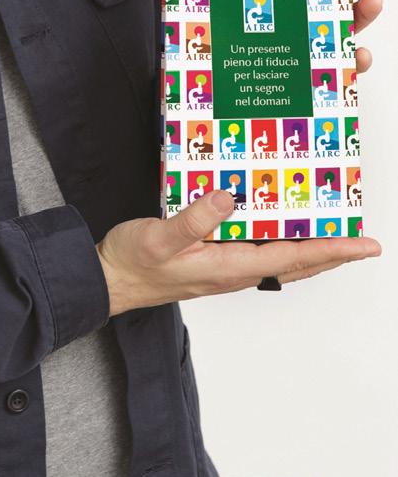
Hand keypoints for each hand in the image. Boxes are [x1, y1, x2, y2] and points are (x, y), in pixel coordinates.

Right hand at [96, 191, 380, 316]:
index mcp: (229, 266)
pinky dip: (285, 244)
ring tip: (336, 236)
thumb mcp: (160, 236)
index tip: (365, 245)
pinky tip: (284, 231)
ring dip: (313, 251)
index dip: (332, 249)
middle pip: (298, 264)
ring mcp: (227, 268)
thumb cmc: (133, 261)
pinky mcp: (216, 260)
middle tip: (365, 242)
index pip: (293, 257)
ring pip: (283, 261)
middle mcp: (235, 270)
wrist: (111, 279)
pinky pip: (263, 254)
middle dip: (333, 253)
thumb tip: (229, 197)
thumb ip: (194, 218)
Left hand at [195, 0, 382, 73]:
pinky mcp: (303, 81)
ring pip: (340, 29)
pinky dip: (351, 65)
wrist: (195, 87)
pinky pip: (333, 73)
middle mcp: (292, 18)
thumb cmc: (200, 40)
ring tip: (373, 1)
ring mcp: (300, 48)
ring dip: (361, 14)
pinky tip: (360, 55)